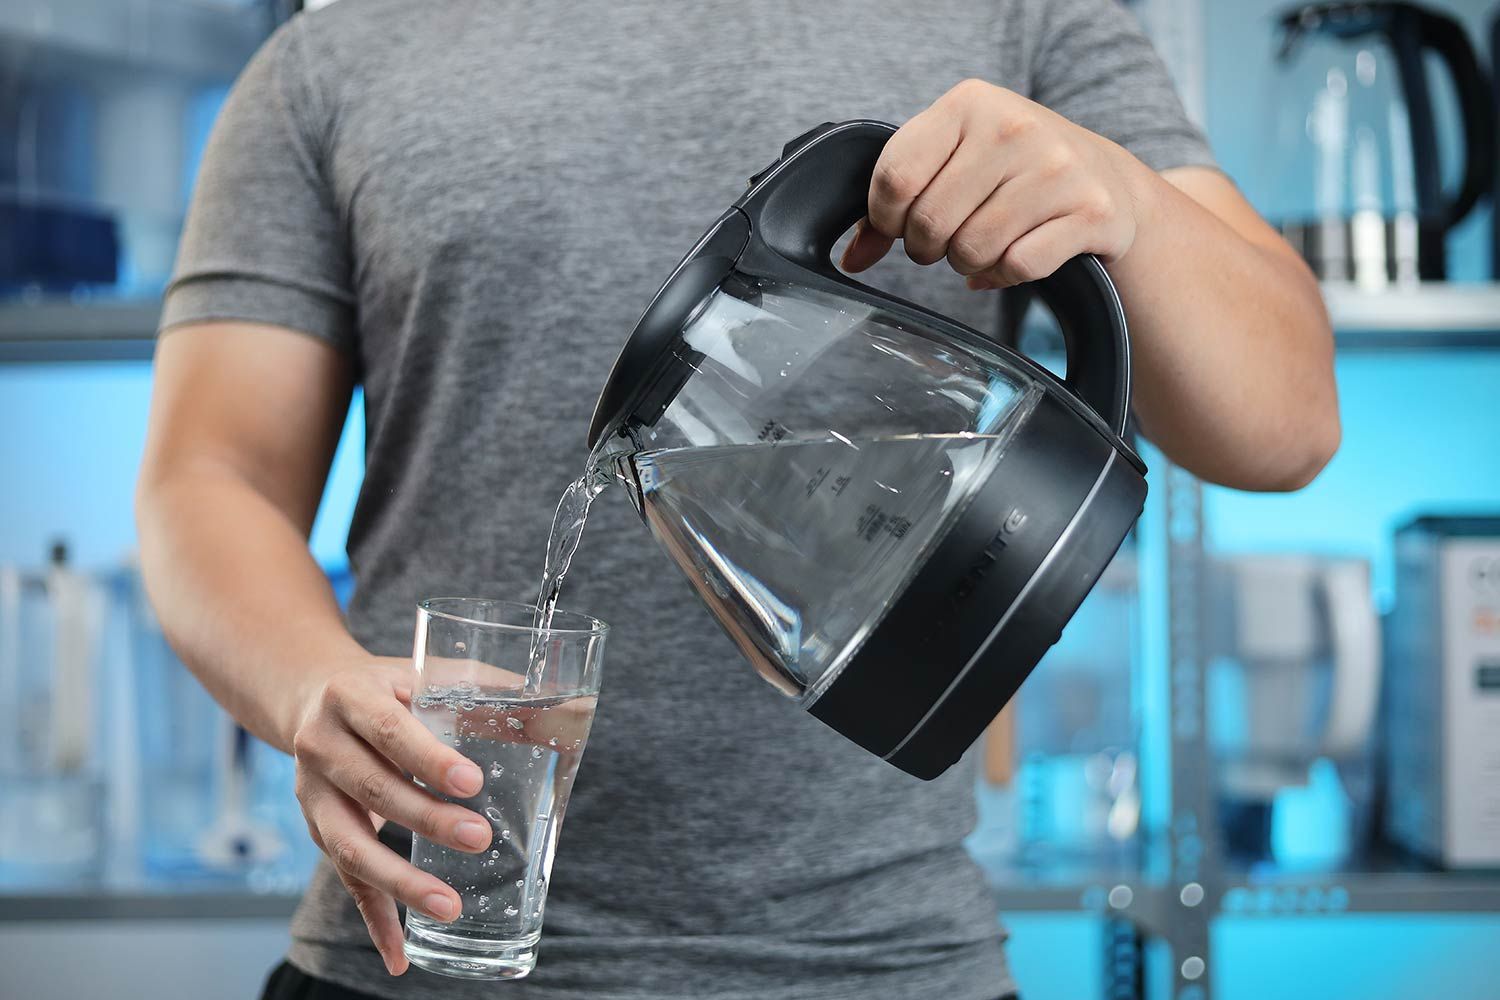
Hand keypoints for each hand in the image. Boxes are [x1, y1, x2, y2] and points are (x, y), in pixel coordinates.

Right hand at [291, 657, 490, 975]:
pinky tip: (401, 957)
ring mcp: (313, 793)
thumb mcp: (430, 674)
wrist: (311, 693)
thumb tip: (574, 708)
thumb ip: (491, 690)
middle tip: (480, 838)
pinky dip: (375, 921)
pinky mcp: (319, 830)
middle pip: (372, 789)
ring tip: (449, 907)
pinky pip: (346, 881)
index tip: (471, 782)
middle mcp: (322, 745)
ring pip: (351, 845)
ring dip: (399, 882)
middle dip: (425, 819)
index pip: (388, 729)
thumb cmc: (393, 684)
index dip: (427, 758)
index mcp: (352, 696)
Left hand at [841, 79, 1154, 288]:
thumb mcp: (956, 158)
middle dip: (927, 247)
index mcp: (969, 104)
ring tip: (981, 244)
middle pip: (929, 222)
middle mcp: (1014, 128)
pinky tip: (1013, 257)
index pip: (895, 177)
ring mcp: (1057, 170)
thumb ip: (898, 197)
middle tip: (944, 240)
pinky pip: (1016, 267)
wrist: (1106, 179)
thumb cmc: (1012, 169)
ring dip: (966, 263)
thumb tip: (853, 257)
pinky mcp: (1091, 212)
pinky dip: (1004, 275)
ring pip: (971, 251)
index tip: (899, 224)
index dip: (885, 218)